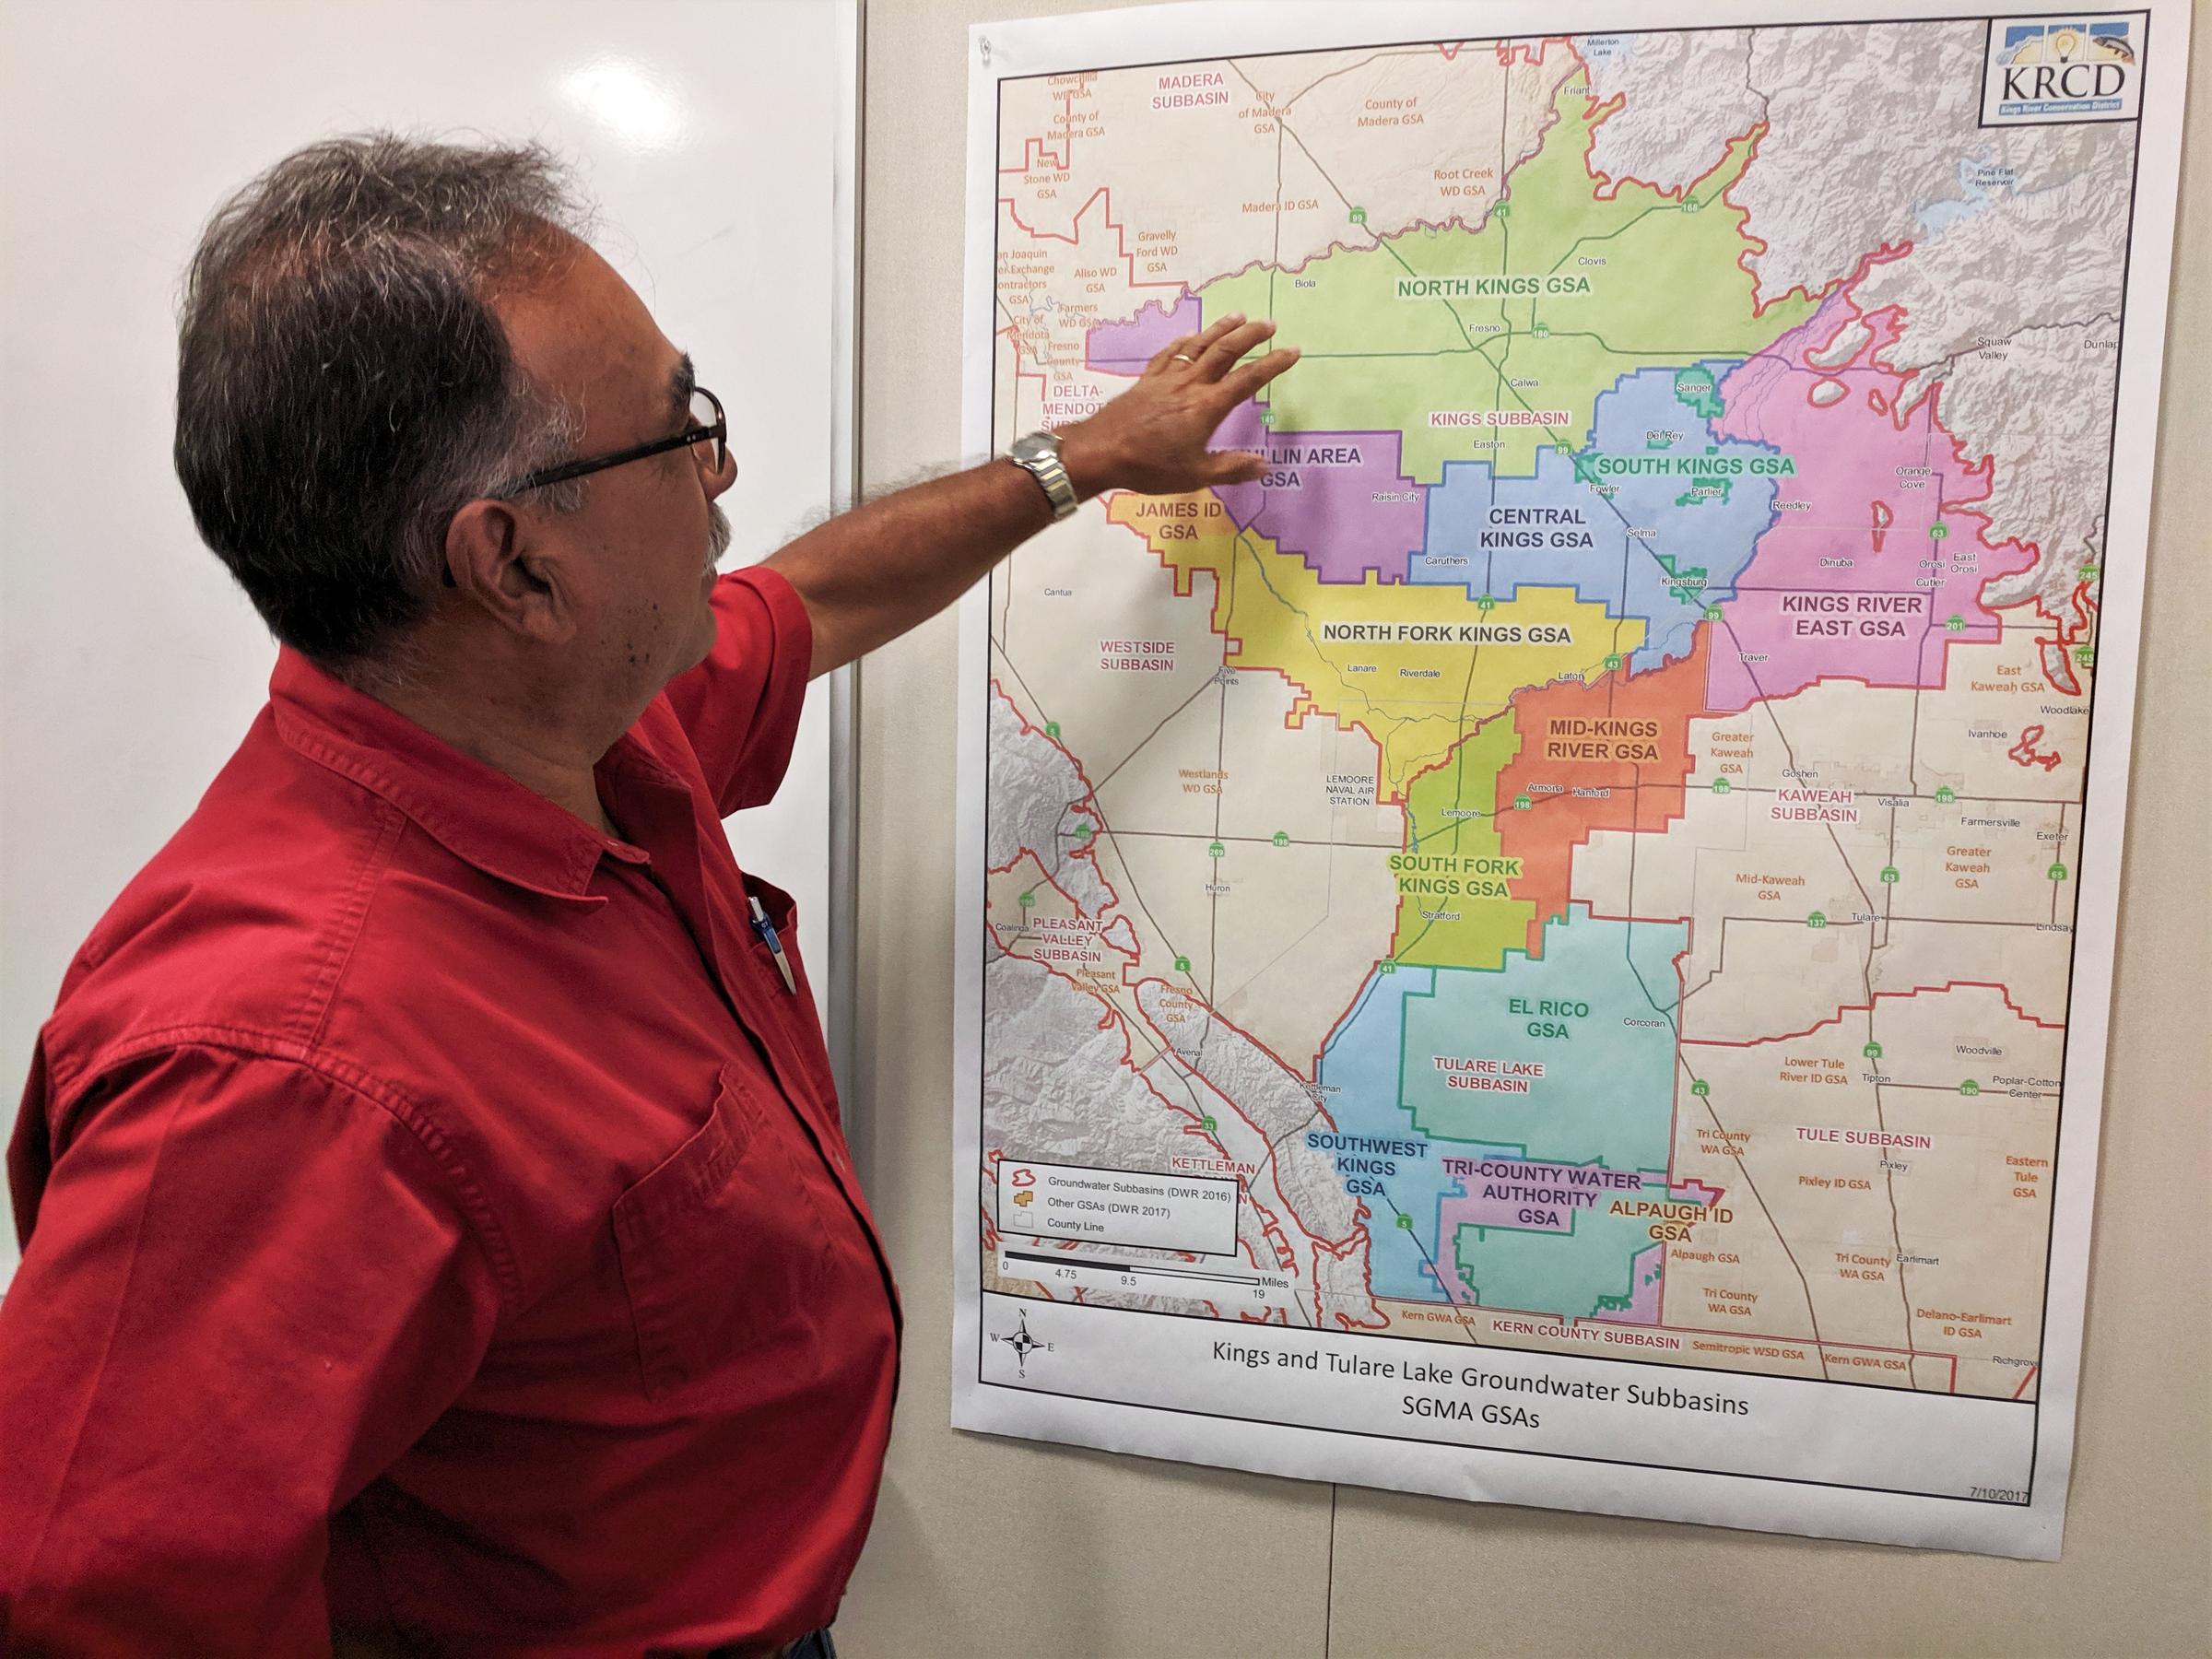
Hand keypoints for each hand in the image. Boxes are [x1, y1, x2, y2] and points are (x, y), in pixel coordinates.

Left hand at [1057, 313, 1298, 498]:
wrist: (1100, 450)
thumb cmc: (1148, 466)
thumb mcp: (1194, 475)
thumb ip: (1231, 469)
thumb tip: (1265, 466)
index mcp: (1206, 406)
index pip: (1247, 379)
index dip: (1272, 364)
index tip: (1292, 351)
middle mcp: (1190, 384)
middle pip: (1225, 351)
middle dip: (1250, 335)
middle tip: (1270, 324)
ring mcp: (1167, 378)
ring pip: (1199, 345)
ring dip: (1221, 329)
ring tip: (1239, 316)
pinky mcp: (1147, 380)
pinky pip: (1170, 353)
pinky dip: (1185, 341)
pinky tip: (1191, 335)